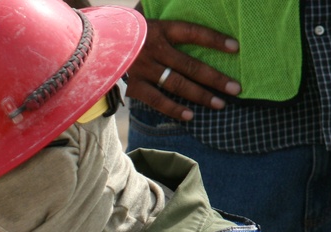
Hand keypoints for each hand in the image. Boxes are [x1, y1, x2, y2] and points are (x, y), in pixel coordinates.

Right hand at [126, 18, 240, 120]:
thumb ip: (170, 23)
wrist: (94, 43)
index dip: (214, 40)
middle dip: (215, 78)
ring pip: (177, 84)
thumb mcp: (148, 17)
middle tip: (236, 89)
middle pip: (189, 65)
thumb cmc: (130, 30)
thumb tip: (195, 20)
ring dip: (200, 95)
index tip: (236, 48)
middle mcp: (153, 49)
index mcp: (160, 28)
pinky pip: (157, 100)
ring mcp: (144, 68)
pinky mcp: (134, 85)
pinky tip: (190, 115)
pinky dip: (173, 108)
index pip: (192, 32)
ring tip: (220, 104)